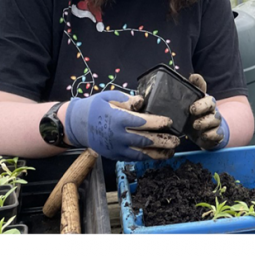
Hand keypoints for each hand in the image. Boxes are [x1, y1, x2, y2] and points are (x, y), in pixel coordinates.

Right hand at [64, 89, 179, 160]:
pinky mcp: (115, 156)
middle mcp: (118, 136)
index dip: (157, 122)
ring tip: (171, 151)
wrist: (77, 124)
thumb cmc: (96, 106)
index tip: (169, 121)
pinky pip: (133, 158)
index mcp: (118, 119)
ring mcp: (116, 148)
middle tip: (177, 140)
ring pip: (141, 153)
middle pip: (145, 140)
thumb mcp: (109, 97)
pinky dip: (146, 158)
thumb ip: (127, 100)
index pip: (142, 122)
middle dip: (162, 141)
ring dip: (157, 153)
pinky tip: (157, 155)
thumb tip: (142, 101)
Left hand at [185, 74, 229, 150]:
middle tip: (192, 109)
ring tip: (196, 125)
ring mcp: (215, 122)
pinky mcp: (217, 135)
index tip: (193, 79)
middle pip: (211, 103)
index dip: (199, 82)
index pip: (202, 87)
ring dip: (205, 122)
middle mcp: (211, 109)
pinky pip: (217, 134)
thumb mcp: (191, 105)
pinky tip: (204, 136)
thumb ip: (191, 91)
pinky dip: (211, 135)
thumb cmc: (197, 117)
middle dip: (202, 105)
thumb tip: (192, 76)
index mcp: (204, 100)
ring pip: (215, 119)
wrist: (206, 134)